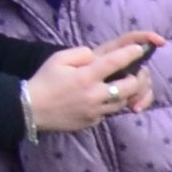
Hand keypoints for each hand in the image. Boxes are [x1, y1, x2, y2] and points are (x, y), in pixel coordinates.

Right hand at [19, 36, 150, 134]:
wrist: (31, 109)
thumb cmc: (44, 81)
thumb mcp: (58, 59)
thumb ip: (80, 54)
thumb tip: (96, 56)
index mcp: (85, 77)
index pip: (114, 63)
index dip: (130, 54)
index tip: (140, 49)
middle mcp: (94, 95)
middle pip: (129, 87)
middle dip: (137, 78)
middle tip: (135, 72)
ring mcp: (96, 111)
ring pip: (123, 101)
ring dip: (127, 92)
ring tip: (123, 83)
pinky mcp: (94, 122)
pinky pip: (110, 112)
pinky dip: (111, 103)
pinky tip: (105, 97)